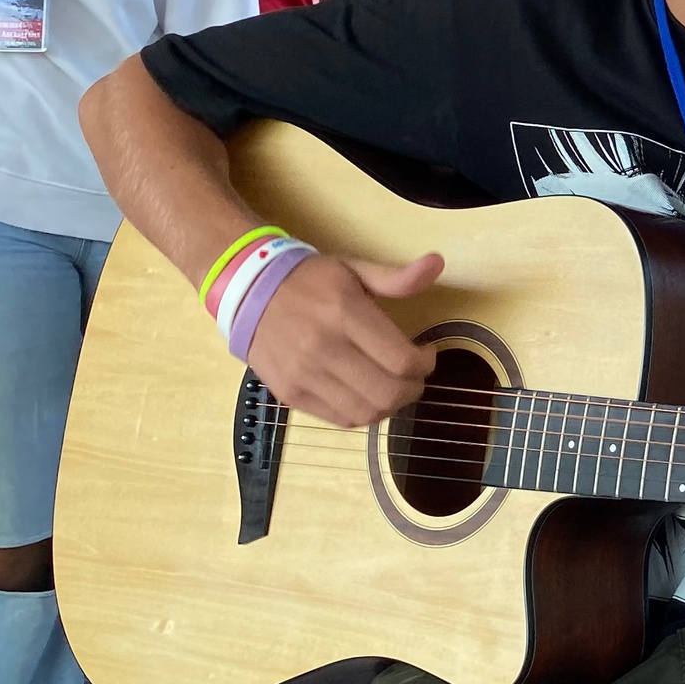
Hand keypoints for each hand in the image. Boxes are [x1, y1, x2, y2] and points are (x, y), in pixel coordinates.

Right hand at [241, 252, 441, 426]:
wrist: (246, 292)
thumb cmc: (308, 280)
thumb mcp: (353, 269)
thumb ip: (396, 277)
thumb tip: (438, 263)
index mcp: (344, 313)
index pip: (401, 360)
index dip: (425, 364)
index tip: (426, 354)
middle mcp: (323, 348)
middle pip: (388, 392)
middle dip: (413, 388)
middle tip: (414, 376)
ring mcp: (304, 376)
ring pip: (366, 413)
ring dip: (391, 405)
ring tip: (393, 386)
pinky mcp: (290, 395)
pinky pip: (340, 419)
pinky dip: (363, 413)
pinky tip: (366, 394)